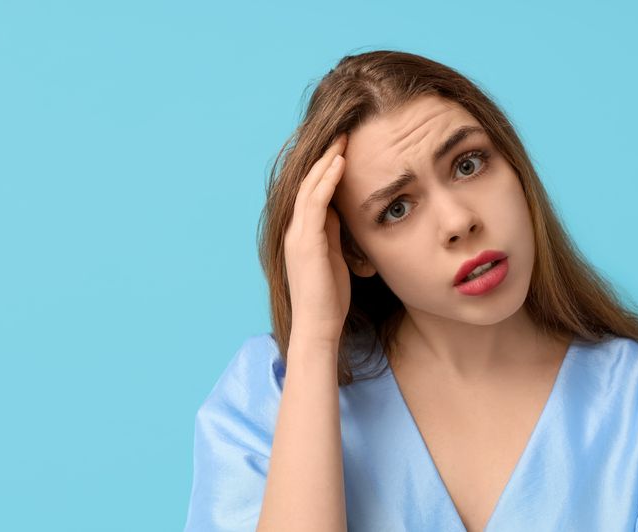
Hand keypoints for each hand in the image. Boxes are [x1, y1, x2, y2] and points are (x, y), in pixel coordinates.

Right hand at [283, 133, 350, 349]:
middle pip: (307, 183)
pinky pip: (315, 202)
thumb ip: (333, 233)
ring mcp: (297, 235)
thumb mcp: (335, 258)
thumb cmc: (329, 298)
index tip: (343, 148)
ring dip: (327, 161)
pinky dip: (327, 181)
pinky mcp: (305, 242)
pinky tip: (339, 164)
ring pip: (309, 187)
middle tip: (342, 133)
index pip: (312, 192)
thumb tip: (340, 211)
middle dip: (325, 157)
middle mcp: (294, 230)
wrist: (318, 326)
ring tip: (342, 140)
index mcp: (302, 234)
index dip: (325, 168)